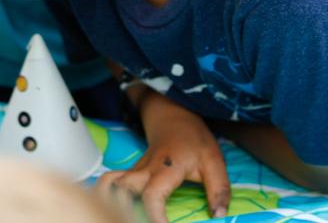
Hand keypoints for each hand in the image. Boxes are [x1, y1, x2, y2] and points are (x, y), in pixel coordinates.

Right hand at [98, 91, 229, 221]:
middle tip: (141, 220)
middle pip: (122, 192)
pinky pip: (112, 183)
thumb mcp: (214, 161)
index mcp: (165, 169)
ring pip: (110, 186)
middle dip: (126, 212)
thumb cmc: (193, 139)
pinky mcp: (130, 173)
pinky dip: (109, 195)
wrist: (173, 114)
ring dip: (113, 202)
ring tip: (126, 215)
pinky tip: (118, 208)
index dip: (154, 218)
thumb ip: (218, 189)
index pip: (151, 197)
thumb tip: (219, 217)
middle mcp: (143, 171)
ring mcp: (133, 171)